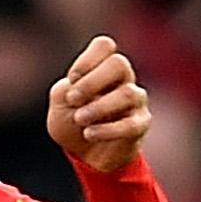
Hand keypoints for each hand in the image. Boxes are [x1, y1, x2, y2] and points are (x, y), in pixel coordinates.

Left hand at [47, 35, 151, 174]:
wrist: (86, 156)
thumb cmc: (73, 123)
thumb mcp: (59, 104)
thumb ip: (63, 90)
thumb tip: (77, 87)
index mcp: (103, 67)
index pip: (104, 45)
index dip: (86, 60)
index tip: (72, 80)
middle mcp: (123, 79)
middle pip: (119, 64)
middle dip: (92, 81)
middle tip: (73, 99)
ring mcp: (135, 100)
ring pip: (126, 94)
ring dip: (98, 107)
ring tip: (79, 119)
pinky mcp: (140, 124)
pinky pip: (131, 124)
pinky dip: (107, 129)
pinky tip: (89, 134)